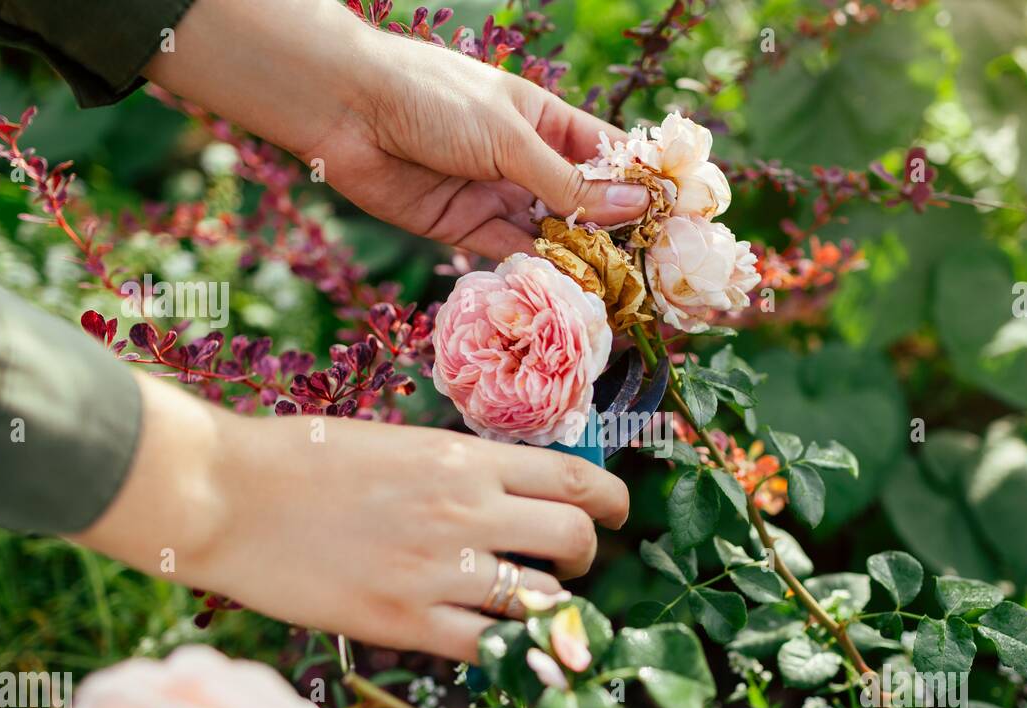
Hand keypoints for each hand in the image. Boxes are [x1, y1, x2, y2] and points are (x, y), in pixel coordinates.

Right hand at [73, 375, 629, 660]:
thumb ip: (460, 469)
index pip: (574, 480)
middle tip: (572, 564)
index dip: (612, 501)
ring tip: (530, 606)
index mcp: (465, 460)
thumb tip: (509, 491)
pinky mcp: (404, 622)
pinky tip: (498, 644)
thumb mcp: (398, 442)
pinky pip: (490, 649)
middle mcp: (466, 512)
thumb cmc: (303, 458)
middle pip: (575, 540)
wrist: (228, 495)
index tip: (618, 513)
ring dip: (552, 607)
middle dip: (588, 556)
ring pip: (543, 600)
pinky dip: (507, 650)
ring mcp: (439, 572)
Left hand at [145, 0, 648, 258]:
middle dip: (616, 232)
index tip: (680, 215)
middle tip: (656, 268)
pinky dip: (539, 270)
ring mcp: (496, 195)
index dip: (642, 184)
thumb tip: (633, 207)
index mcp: (544, 119)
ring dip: (581, 259)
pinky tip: (570, 289)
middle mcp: (524, 159)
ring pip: (551, 233)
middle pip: (583, 201)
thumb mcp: (509, 138)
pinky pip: (512, 254)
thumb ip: (568, 183)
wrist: (346, 111)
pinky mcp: (465, 228)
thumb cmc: (432, 99)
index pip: (606, 155)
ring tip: (620, 289)